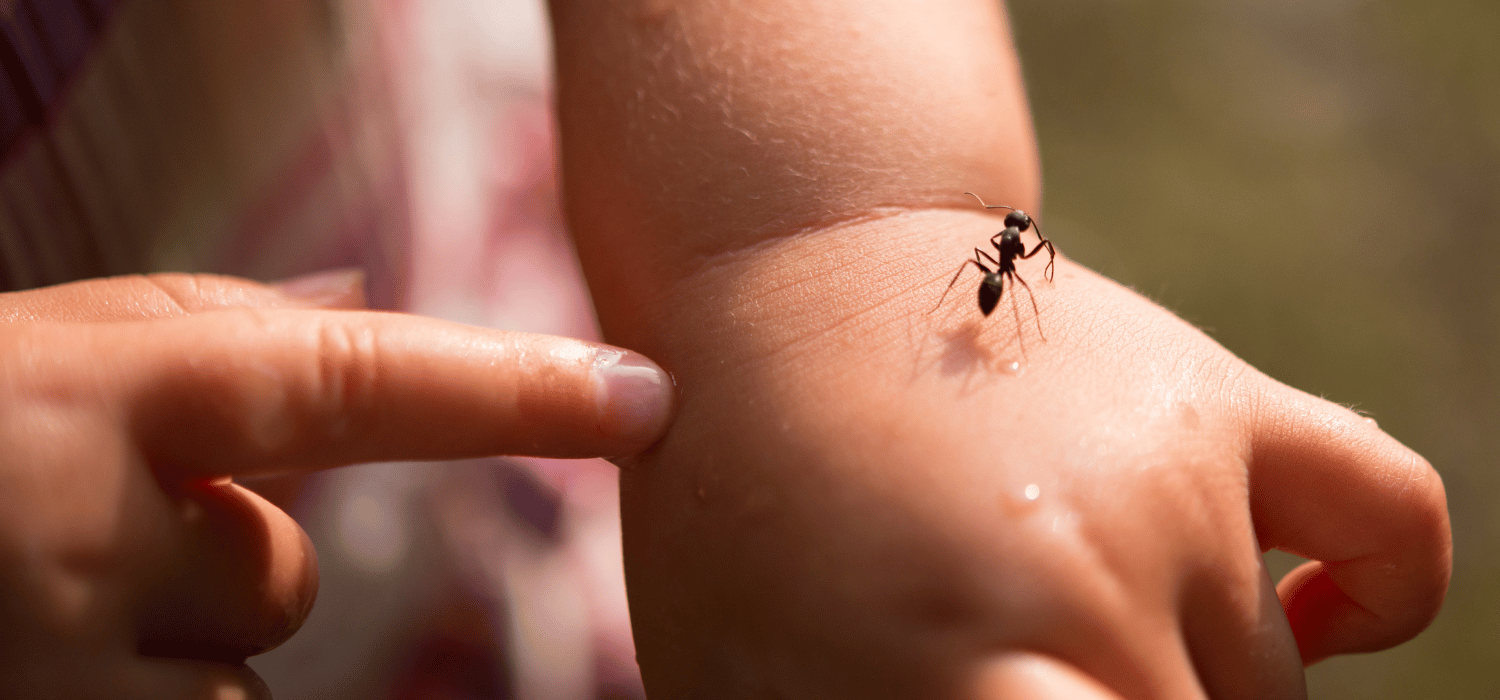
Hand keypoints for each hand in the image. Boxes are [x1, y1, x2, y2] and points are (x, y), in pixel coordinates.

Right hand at [0, 272, 672, 698]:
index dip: (509, 391)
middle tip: (74, 538)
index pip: (347, 381)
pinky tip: (51, 660)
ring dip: (166, 659)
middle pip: (280, 583)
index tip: (645, 396)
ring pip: (233, 692)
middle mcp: (78, 542)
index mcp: (96, 396)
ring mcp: (60, 675)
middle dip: (214, 569)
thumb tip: (361, 297)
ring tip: (35, 608)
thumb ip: (205, 333)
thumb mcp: (42, 355)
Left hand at [610, 212, 1449, 698]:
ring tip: (1053, 633)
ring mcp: (1174, 469)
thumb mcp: (744, 667)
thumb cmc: (735, 502)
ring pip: (1258, 683)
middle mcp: (1093, 564)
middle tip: (1016, 673)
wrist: (788, 271)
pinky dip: (1380, 595)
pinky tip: (1317, 630)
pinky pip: (1387, 516)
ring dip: (1177, 684)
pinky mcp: (1225, 397)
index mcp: (958, 655)